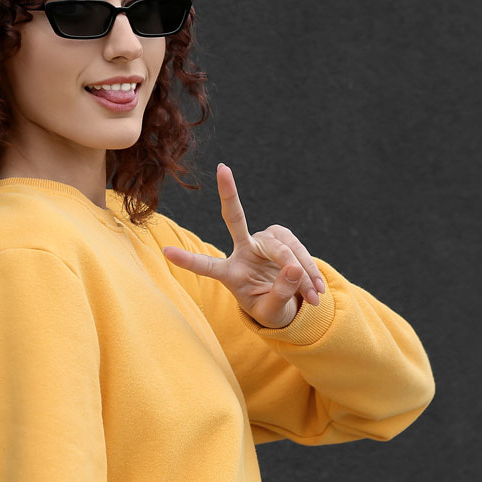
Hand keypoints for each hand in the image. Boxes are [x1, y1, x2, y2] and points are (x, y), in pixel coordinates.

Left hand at [162, 163, 325, 328]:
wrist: (290, 301)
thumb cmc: (270, 307)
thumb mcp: (272, 312)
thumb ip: (280, 294)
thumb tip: (294, 268)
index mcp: (229, 274)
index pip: (205, 265)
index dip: (187, 260)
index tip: (164, 251)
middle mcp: (242, 250)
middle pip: (235, 219)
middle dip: (228, 192)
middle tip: (222, 169)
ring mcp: (261, 240)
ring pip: (281, 247)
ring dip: (301, 271)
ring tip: (314, 297)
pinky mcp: (281, 235)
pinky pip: (297, 249)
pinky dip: (310, 269)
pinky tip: (317, 287)